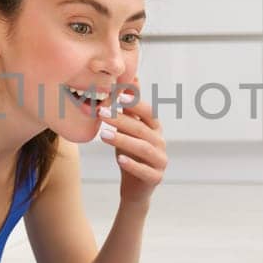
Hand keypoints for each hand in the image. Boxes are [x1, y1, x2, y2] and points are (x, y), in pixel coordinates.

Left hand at [98, 86, 166, 201]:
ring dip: (123, 140)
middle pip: (142, 129)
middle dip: (121, 120)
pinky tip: (119, 160)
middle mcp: (160, 142)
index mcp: (155, 128)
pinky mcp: (156, 177)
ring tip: (103, 136)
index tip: (118, 96)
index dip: (135, 103)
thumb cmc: (131, 151)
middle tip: (101, 113)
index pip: (148, 112)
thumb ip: (130, 106)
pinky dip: (132, 165)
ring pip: (143, 148)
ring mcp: (160, 160)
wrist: (135, 186)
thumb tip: (131, 77)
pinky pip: (145, 170)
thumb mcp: (130, 128)